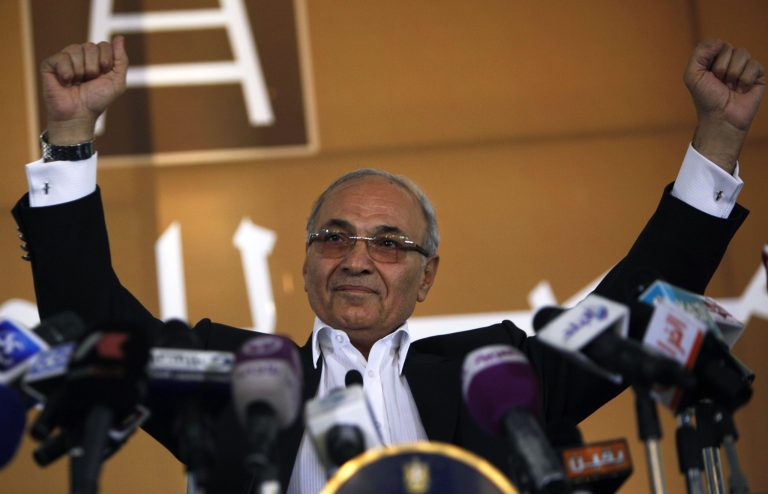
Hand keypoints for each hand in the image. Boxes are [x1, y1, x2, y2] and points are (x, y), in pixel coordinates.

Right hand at [40, 36, 128, 144]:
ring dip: (80, 71)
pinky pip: (61, 57)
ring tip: (76, 82)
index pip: (104, 45)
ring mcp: (65, 59)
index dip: (106, 62)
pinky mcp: (50, 64)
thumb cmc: (98, 100)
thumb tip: (120, 37)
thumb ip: (121, 60)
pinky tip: (65, 82)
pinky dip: (66, 72)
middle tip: (88, 81)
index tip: (103, 76)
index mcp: (96, 59)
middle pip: (90, 46)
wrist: (79, 114)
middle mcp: (80, 56)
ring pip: (75, 49)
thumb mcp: (117, 81)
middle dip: (93, 67)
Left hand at [684, 39, 764, 172]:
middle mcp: (728, 61)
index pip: (715, 44)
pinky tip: (741, 90)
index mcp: (712, 60)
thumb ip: (699, 54)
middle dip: (720, 67)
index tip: (707, 75)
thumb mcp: (692, 76)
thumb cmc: (706, 99)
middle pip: (728, 48)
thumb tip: (719, 41)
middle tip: (719, 83)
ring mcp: (743, 67)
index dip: (710, 58)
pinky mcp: (757, 75)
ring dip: (732, 74)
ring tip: (730, 87)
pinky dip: (745, 80)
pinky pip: (754, 65)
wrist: (721, 118)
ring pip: (742, 54)